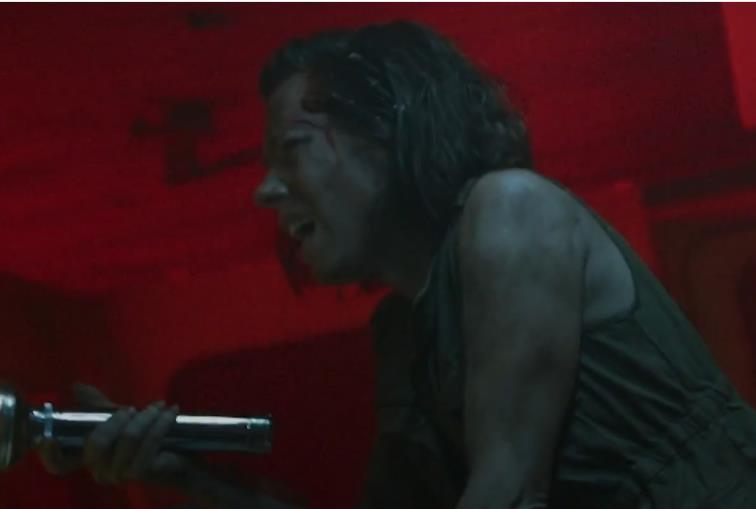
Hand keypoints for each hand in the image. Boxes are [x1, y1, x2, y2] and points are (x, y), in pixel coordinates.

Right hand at [37, 383, 193, 487]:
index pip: (59, 466)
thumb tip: (76, 386)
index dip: (50, 454)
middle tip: (132, 408)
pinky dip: (162, 421)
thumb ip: (97, 406)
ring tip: (159, 405)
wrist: (177, 459)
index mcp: (88, 459)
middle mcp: (99, 471)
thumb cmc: (143, 439)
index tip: (45, 437)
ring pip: (129, 437)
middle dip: (117, 418)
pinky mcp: (142, 472)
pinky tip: (171, 410)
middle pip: (97, 442)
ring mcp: (120, 474)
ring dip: (146, 415)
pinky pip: (150, 441)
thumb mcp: (118, 418)